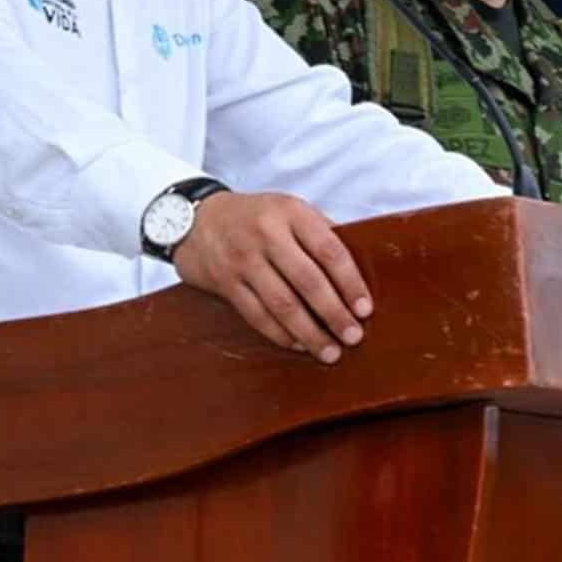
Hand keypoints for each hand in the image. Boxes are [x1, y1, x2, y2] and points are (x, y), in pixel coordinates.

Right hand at [171, 191, 372, 362]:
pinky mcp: (226, 283)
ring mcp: (243, 260)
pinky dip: (280, 334)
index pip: (329, 250)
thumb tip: (360, 267)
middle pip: (308, 281)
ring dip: (309, 333)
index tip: (365, 308)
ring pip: (282, 304)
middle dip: (334, 313)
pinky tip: (298, 344)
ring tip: (330, 352)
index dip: (350, 282)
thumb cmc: (256, 216)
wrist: (195, 218)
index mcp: (291, 212)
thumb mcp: (290, 209)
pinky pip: (257, 315)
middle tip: (353, 336)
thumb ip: (321, 232)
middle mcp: (267, 234)